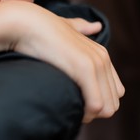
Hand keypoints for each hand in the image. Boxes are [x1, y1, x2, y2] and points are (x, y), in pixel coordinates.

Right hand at [0, 1, 124, 122]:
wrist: (24, 24)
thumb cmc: (38, 29)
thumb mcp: (64, 27)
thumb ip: (80, 27)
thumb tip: (96, 25)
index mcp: (99, 53)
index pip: (114, 91)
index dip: (97, 102)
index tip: (75, 102)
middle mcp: (102, 58)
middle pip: (113, 102)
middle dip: (94, 112)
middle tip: (71, 109)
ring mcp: (96, 63)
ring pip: (108, 107)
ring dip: (89, 115)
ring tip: (68, 110)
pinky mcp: (85, 69)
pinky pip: (95, 104)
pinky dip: (84, 113)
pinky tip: (67, 108)